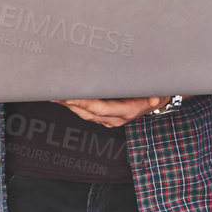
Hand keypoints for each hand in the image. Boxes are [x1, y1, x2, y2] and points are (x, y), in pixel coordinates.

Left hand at [53, 98, 169, 126]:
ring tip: (53, 95)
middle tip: (54, 93)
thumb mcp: (158, 92)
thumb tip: (153, 100)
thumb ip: (155, 96)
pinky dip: (74, 106)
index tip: (70, 96)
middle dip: (70, 103)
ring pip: (84, 114)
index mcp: (126, 112)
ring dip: (69, 105)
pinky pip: (86, 113)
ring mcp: (109, 119)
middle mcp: (115, 118)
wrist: (157, 101)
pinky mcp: (105, 117)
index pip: (101, 108)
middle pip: (87, 112)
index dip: (84, 103)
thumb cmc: (155, 93)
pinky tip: (63, 99)